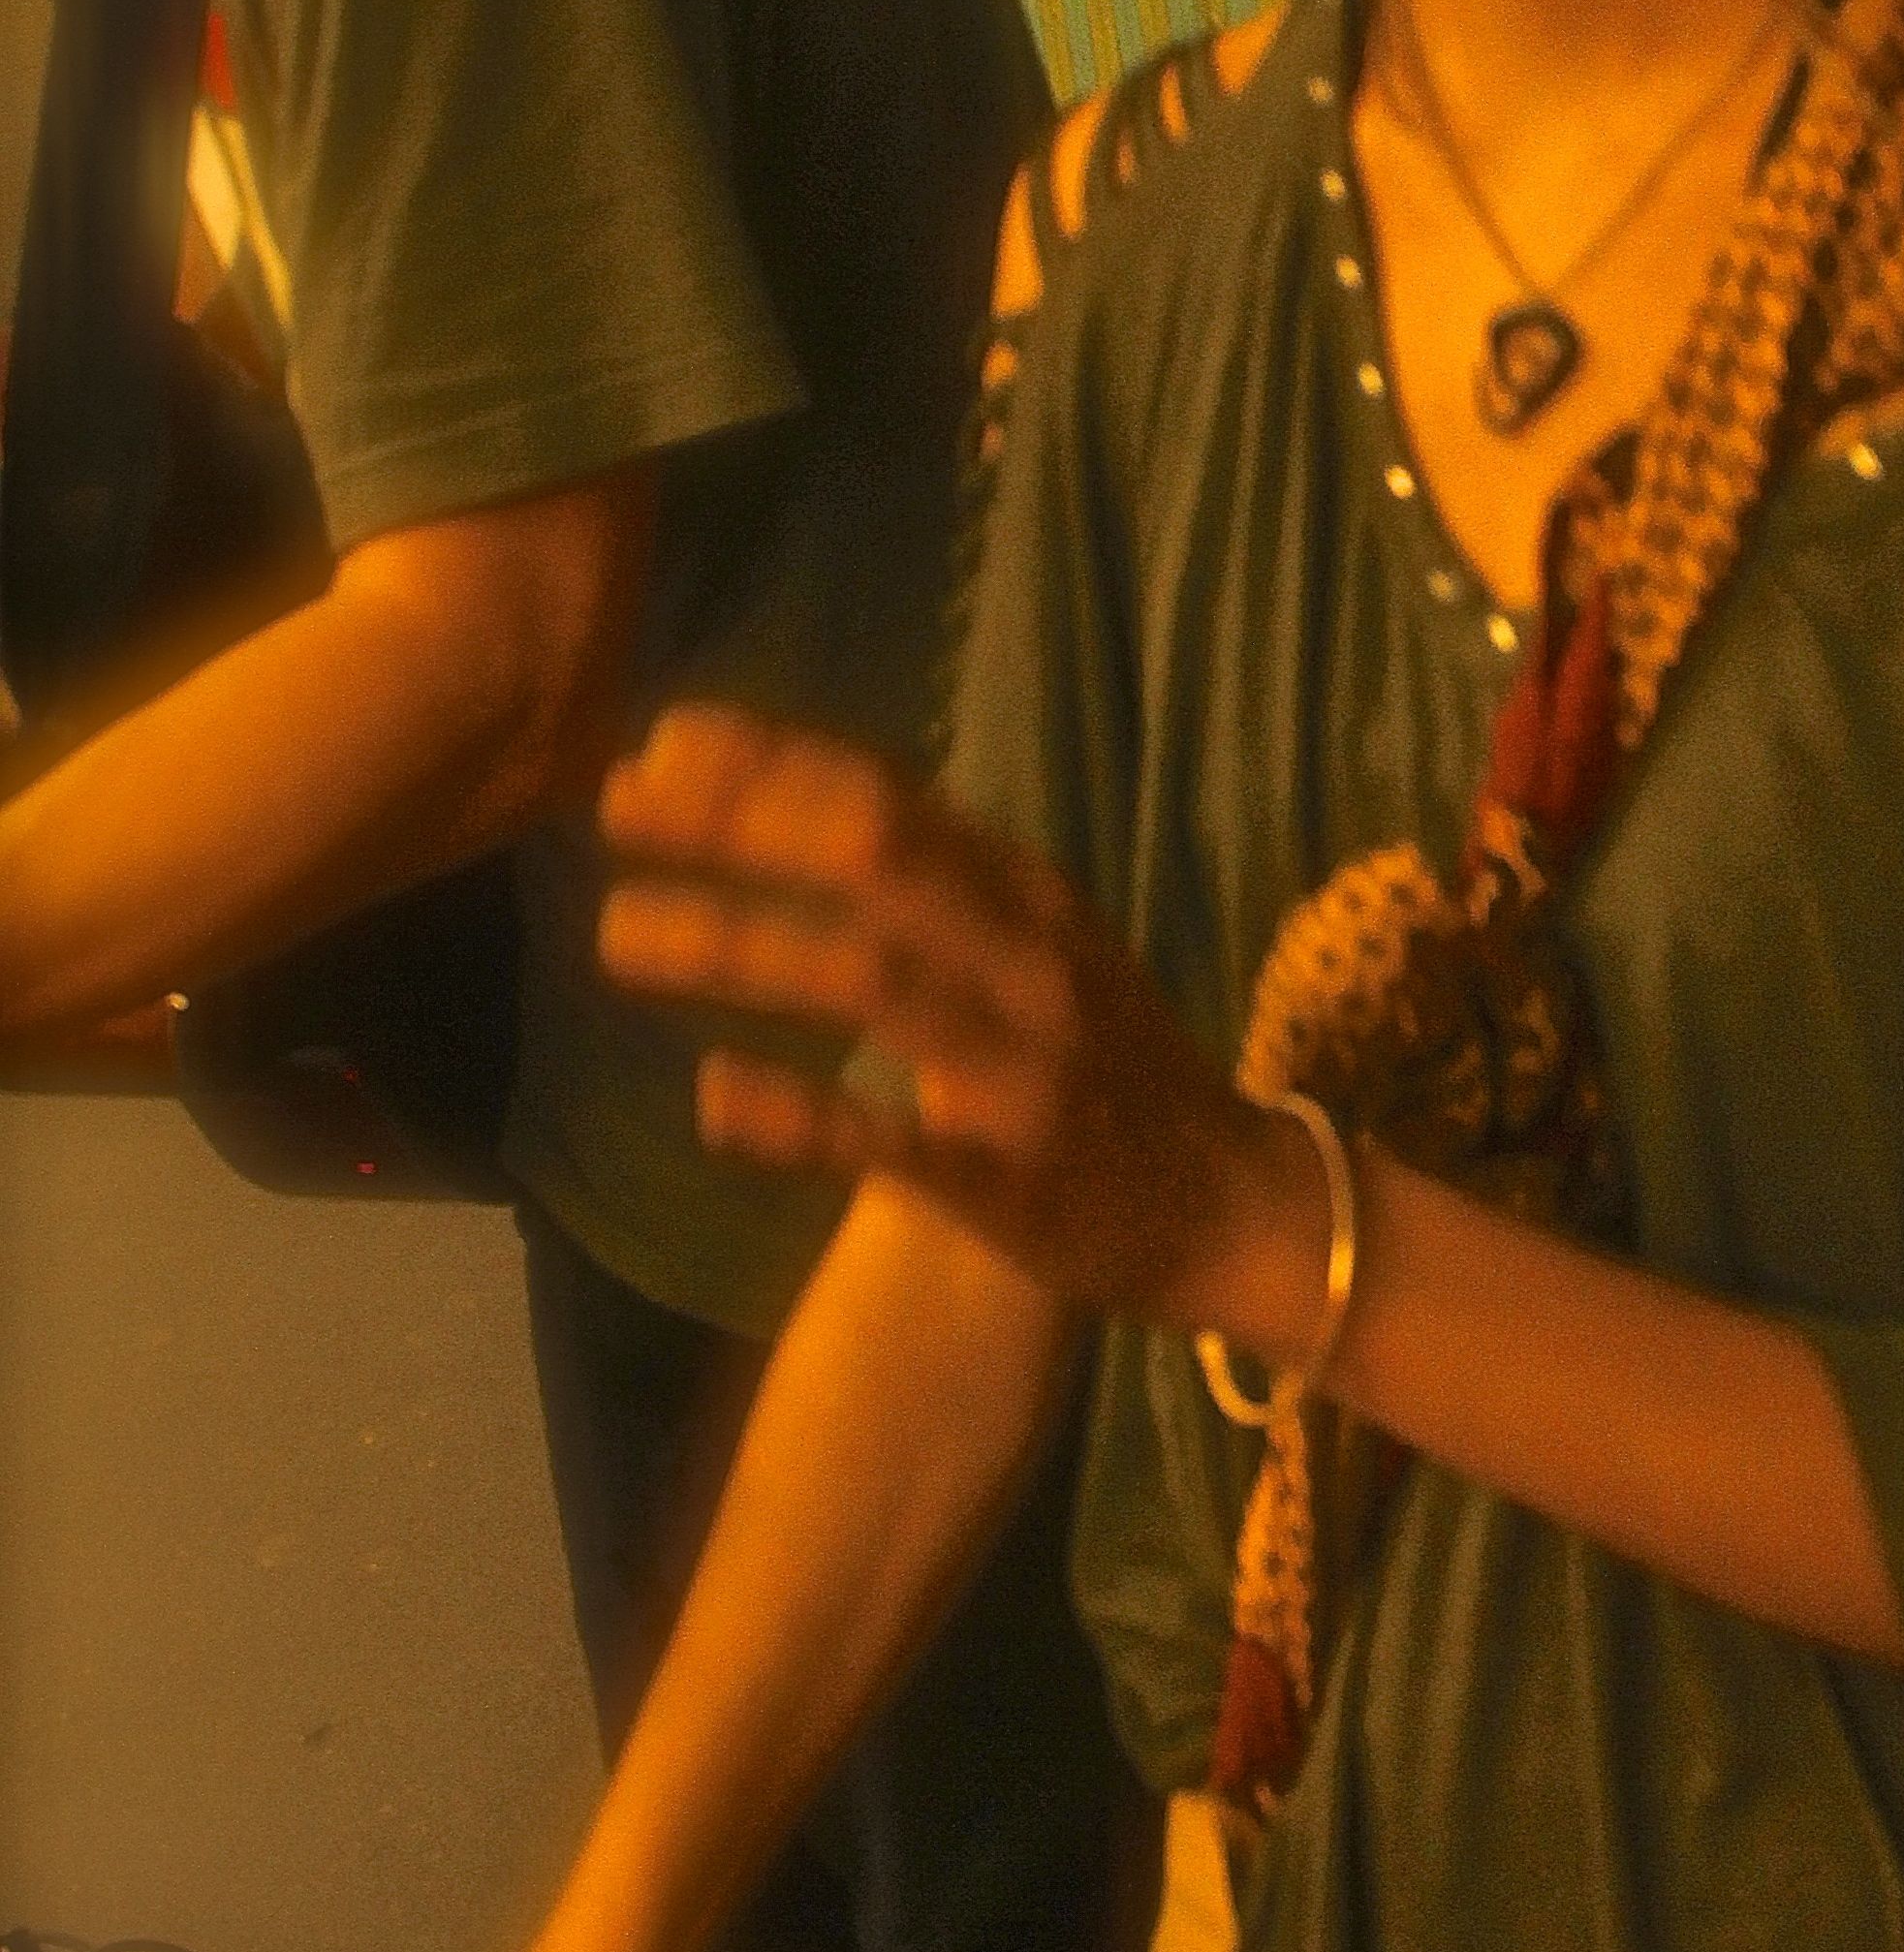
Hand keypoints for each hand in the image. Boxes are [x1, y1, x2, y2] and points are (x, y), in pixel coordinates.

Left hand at [594, 708, 1329, 1348]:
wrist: (1241, 1211)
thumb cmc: (1117, 1072)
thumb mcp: (1049, 948)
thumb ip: (945, 886)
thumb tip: (806, 808)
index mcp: (1028, 898)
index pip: (892, 798)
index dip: (773, 763)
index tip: (659, 740)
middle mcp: (1028, 960)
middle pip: (874, 860)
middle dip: (740, 826)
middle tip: (615, 810)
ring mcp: (1020, 1066)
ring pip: (871, 979)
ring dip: (739, 945)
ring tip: (618, 933)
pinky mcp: (1007, 1177)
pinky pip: (892, 1138)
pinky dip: (800, 1115)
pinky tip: (713, 1097)